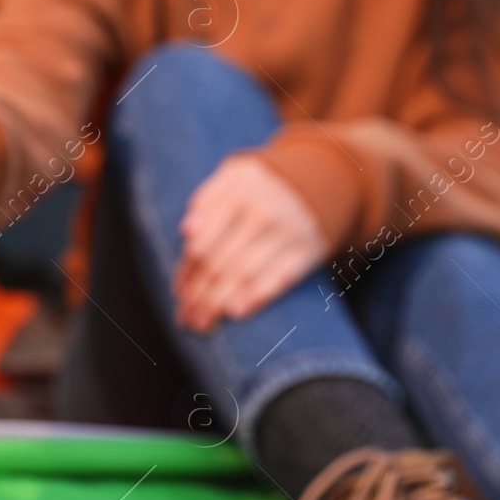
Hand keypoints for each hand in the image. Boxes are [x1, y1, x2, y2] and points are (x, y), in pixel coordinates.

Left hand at [173, 152, 327, 332]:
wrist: (320, 176)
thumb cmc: (262, 184)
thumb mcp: (232, 176)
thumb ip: (206, 200)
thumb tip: (186, 231)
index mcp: (238, 192)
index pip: (203, 242)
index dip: (188, 273)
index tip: (179, 295)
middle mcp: (263, 211)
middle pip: (220, 263)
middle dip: (199, 296)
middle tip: (186, 319)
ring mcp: (288, 230)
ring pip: (244, 274)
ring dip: (218, 303)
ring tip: (202, 323)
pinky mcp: (309, 248)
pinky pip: (279, 278)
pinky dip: (256, 296)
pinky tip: (235, 313)